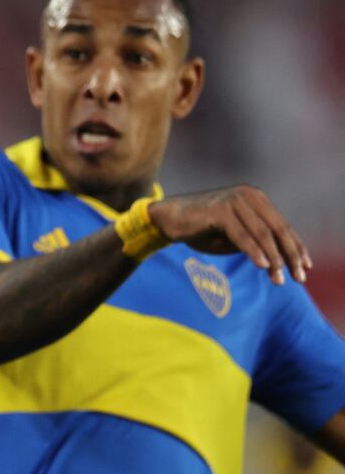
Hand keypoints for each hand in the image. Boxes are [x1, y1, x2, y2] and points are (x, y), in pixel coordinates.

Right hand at [149, 186, 310, 284]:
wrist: (167, 219)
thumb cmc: (201, 228)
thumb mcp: (234, 235)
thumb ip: (255, 240)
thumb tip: (279, 259)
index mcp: (256, 198)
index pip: (283, 226)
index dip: (296, 247)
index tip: (305, 268)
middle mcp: (249, 195)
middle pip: (278, 229)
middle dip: (290, 255)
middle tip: (299, 277)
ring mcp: (235, 200)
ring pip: (263, 233)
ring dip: (274, 258)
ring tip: (279, 278)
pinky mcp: (221, 210)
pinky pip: (243, 235)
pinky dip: (255, 252)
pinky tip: (264, 266)